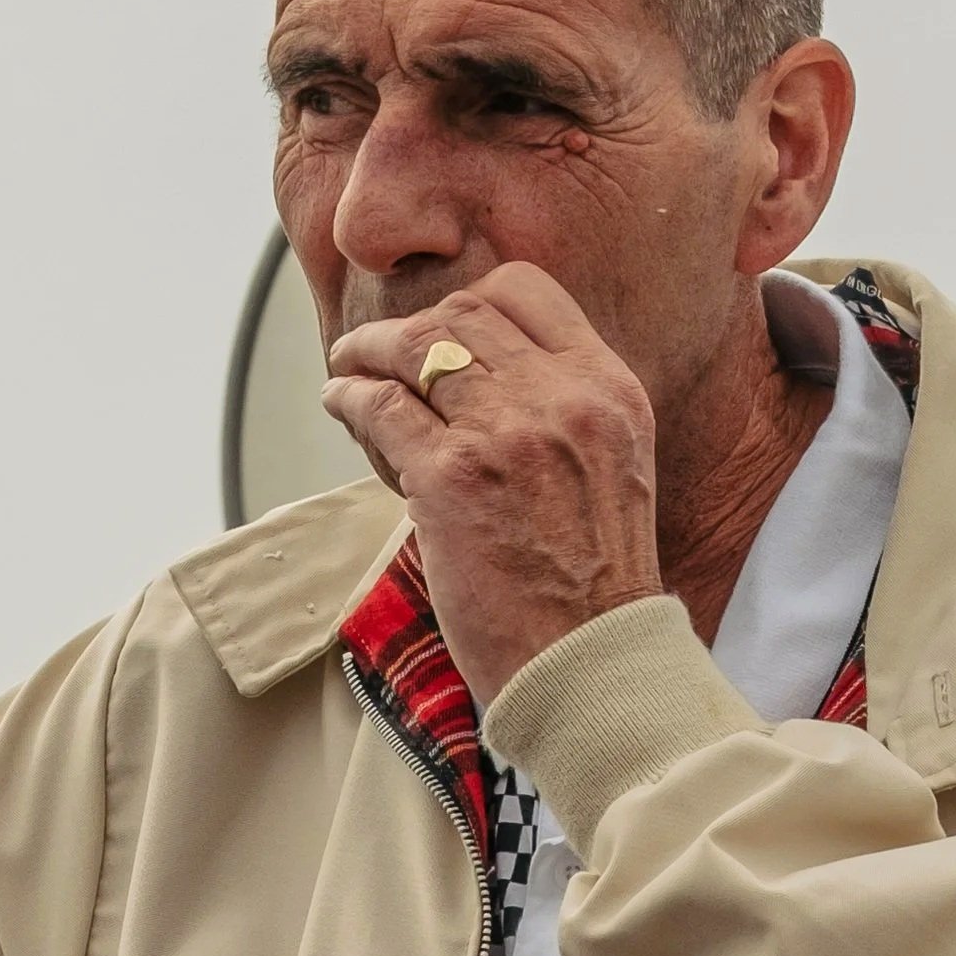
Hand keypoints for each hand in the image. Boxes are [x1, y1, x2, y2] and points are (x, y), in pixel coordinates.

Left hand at [323, 263, 663, 707]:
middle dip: (412, 326)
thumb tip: (490, 381)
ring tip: (348, 368)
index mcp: (608, 390)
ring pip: (416, 348)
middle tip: (378, 348)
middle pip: (465, 314)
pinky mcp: (450, 479)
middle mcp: (561, 398)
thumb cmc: (594, 590)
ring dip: (369, 352)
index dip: (473, 302)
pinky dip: (350, 399)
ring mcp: (503, 434)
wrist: (589, 662)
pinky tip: (341, 405)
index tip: (445, 327)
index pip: (530, 293)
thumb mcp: (613, 472)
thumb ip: (566, 415)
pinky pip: (381, 408)